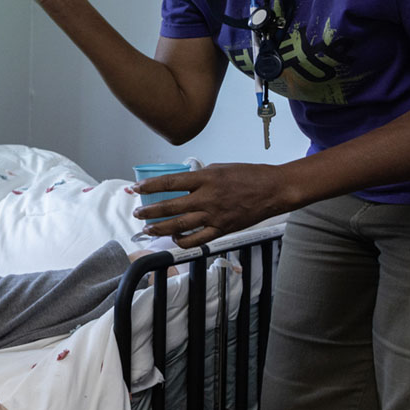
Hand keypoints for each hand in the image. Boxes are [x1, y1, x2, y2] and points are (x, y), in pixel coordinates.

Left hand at [132, 162, 292, 247]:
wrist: (274, 190)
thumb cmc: (249, 175)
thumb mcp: (220, 167)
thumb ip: (199, 176)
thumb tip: (181, 182)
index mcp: (205, 178)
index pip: (170, 183)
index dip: (150, 186)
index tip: (136, 189)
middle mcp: (207, 197)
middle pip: (170, 206)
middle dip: (150, 211)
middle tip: (137, 213)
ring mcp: (215, 216)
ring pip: (180, 226)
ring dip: (161, 228)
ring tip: (148, 228)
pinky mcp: (223, 229)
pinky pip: (198, 240)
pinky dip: (183, 241)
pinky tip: (175, 238)